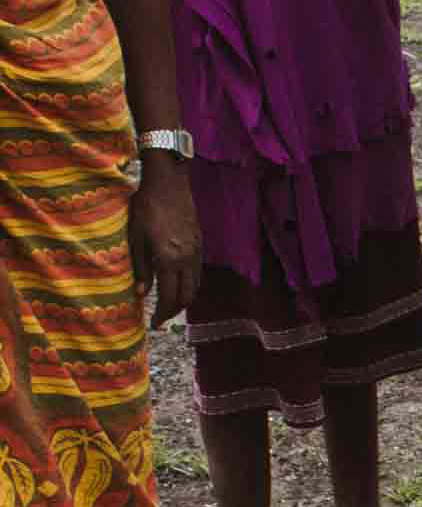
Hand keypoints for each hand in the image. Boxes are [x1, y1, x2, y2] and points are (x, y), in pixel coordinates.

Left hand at [128, 158, 200, 326]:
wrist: (168, 182)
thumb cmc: (146, 206)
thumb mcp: (135, 237)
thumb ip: (140, 268)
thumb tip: (141, 294)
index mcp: (168, 259)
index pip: (168, 297)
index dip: (161, 314)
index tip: (153, 324)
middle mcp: (186, 259)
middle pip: (186, 297)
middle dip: (174, 312)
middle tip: (161, 318)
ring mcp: (196, 252)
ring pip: (196, 286)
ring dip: (184, 300)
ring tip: (170, 304)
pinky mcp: (199, 244)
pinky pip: (198, 272)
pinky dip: (190, 284)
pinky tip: (178, 283)